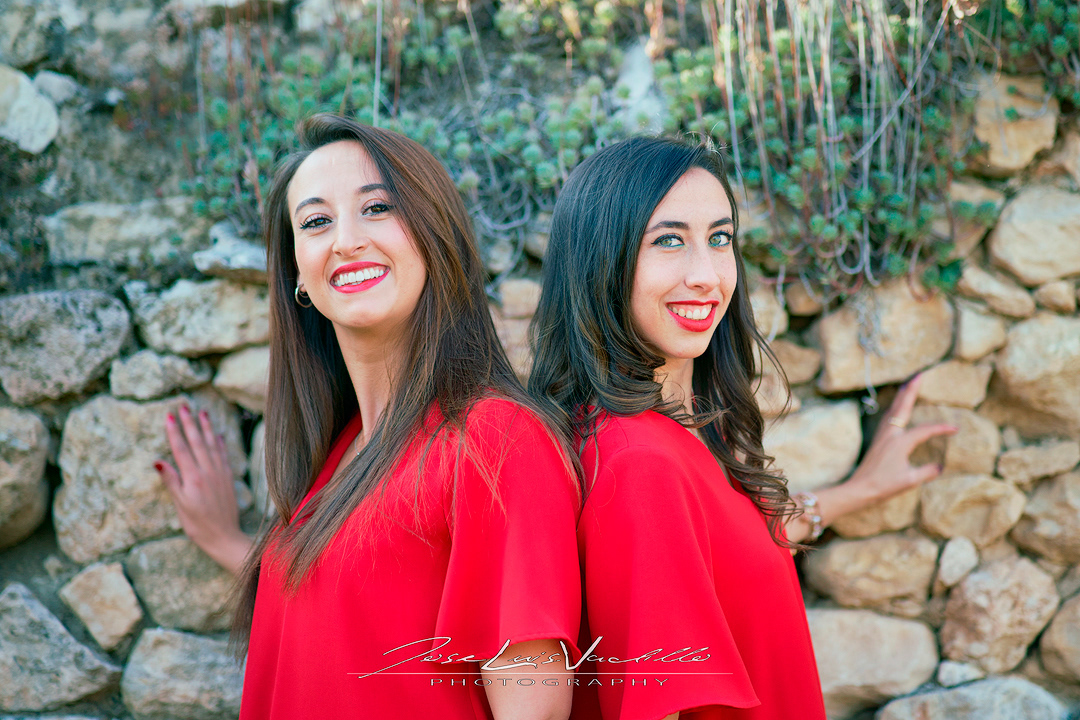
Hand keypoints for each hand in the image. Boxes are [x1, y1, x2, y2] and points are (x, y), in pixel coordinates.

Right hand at [155, 404, 252, 575]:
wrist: (225, 536)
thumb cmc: (198, 525)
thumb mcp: (181, 505)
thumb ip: (172, 481)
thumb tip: (158, 462)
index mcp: (194, 478)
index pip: (182, 449)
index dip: (175, 432)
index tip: (169, 416)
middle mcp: (209, 471)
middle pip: (198, 442)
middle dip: (190, 423)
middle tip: (184, 405)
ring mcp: (221, 473)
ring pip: (213, 445)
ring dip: (207, 427)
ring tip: (202, 412)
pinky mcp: (228, 478)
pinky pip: (224, 455)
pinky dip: (220, 443)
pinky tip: (218, 435)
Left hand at [787, 372, 960, 543]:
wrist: (859, 489)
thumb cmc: (883, 486)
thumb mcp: (910, 480)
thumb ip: (927, 472)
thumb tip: (940, 466)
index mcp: (900, 442)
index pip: (925, 430)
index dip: (941, 428)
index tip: (955, 429)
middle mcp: (890, 434)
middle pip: (902, 406)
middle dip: (911, 389)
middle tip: (919, 374)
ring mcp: (882, 435)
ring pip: (893, 409)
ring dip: (902, 395)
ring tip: (909, 383)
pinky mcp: (878, 439)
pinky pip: (888, 416)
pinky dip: (896, 406)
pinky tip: (897, 407)